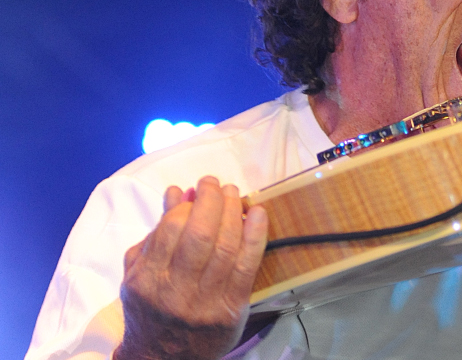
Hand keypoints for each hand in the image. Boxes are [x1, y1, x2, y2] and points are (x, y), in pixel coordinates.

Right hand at [115, 176, 268, 359]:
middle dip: (211, 201)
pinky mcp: (231, 309)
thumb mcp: (138, 273)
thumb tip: (177, 193)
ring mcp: (205, 302)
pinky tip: (257, 213)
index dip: (186, 205)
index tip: (195, 192)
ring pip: (225, 247)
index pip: (171, 230)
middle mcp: (175, 291)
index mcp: (148, 280)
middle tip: (215, 184)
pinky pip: (247, 266)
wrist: (163, 359)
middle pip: (200, 235)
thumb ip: (155, 233)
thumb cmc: (151, 309)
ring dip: (233, 212)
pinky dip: (255, 235)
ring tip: (234, 192)